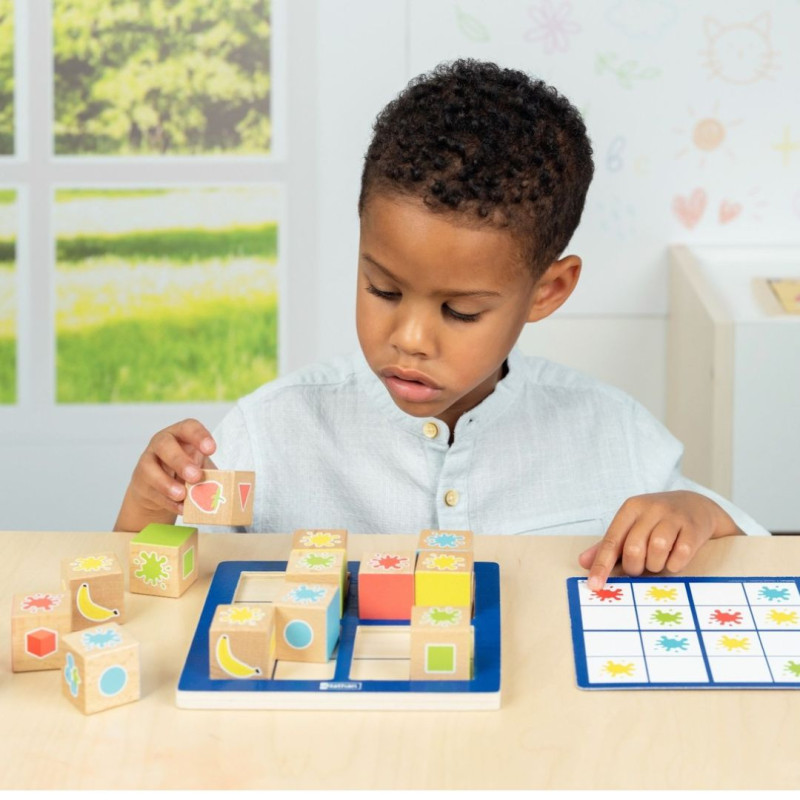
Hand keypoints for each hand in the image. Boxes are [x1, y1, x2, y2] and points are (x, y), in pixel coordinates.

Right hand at [113, 419, 216, 531]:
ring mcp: (148, 461)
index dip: (199, 436)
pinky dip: (167, 501)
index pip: (188, 427)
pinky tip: (180, 507)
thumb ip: (210, 472)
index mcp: (180, 434)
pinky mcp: (141, 482)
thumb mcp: (199, 466)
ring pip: (151, 468)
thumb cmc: (184, 470)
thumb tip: (229, 486)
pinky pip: (151, 491)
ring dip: (168, 483)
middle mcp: (162, 443)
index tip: (211, 449)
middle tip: (196, 476)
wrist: (158, 487)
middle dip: (181, 461)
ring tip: (183, 494)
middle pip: (166, 445)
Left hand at [578, 491, 739, 590]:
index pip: (612, 540)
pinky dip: (675, 564)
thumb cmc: (656, 520)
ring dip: (656, 565)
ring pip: (658, 549)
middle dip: (635, 567)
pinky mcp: (693, 527)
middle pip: (634, 548)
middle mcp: (651, 509)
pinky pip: (681, 554)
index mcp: (631, 508)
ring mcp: (674, 516)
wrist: (695, 505)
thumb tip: (583, 562)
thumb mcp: (631, 526)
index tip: (594, 585)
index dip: (602, 565)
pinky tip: (675, 558)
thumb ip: (609, 545)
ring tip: (658, 561)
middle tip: (641, 567)